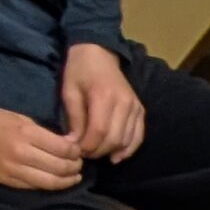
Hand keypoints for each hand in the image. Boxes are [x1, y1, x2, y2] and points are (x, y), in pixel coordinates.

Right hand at [0, 103, 83, 190]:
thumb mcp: (22, 118)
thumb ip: (45, 133)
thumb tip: (70, 146)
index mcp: (26, 133)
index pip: (62, 149)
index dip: (76, 152)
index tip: (79, 150)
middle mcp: (21, 153)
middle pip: (59, 167)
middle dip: (74, 167)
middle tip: (79, 164)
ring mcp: (13, 169)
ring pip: (48, 182)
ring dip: (66, 181)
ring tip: (74, 177)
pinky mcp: (6, 180)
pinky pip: (33, 187)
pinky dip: (48, 185)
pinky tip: (56, 181)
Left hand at [60, 43, 145, 161]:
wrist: (99, 53)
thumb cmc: (79, 71)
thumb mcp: (69, 92)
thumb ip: (74, 119)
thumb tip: (73, 145)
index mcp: (104, 96)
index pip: (99, 131)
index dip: (88, 146)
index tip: (76, 151)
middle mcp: (124, 102)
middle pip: (114, 139)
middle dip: (97, 151)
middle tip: (83, 154)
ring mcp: (135, 106)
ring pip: (127, 140)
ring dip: (111, 152)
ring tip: (95, 153)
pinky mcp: (140, 109)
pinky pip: (139, 135)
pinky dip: (128, 149)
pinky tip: (116, 157)